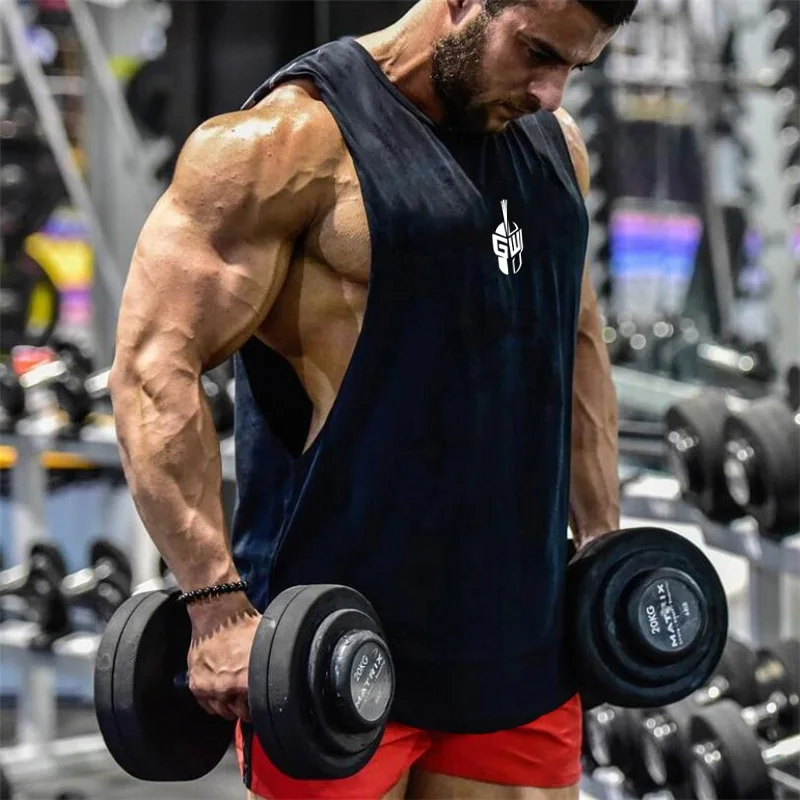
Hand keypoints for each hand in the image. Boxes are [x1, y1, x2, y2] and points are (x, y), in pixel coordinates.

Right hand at [187, 592, 260, 720]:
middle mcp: (225, 688)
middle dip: (247, 705)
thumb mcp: (265, 645)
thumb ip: (271, 665)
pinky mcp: (195, 685)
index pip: (257, 708)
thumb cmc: (243, 626)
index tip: (265, 699)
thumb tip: (286, 674)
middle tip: (251, 694)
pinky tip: (223, 691)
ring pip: (224, 712)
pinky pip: (207, 706)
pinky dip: (215, 702)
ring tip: (237, 692)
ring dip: (231, 705)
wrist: (217, 613)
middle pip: (241, 713)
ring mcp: (209, 688)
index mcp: (245, 680)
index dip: (263, 704)